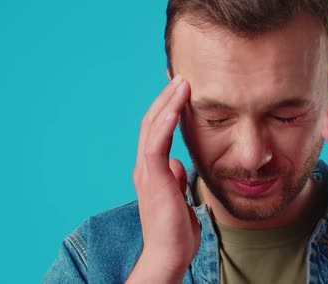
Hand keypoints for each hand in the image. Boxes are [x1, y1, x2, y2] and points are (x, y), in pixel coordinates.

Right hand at [125, 75, 199, 283]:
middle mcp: (145, 165)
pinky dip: (166, 120)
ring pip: (152, 126)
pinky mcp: (152, 176)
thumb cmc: (176, 229)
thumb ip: (175, 177)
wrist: (169, 252)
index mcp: (152, 169)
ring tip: (182, 81)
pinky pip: (156, 142)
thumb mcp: (179, 196)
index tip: (181, 89)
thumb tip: (177, 163)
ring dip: (167, 102)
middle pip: (152, 122)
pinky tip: (177, 104)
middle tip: (181, 76)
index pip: (157, 130)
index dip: (167, 108)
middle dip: (167, 97)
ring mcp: (146, 170)